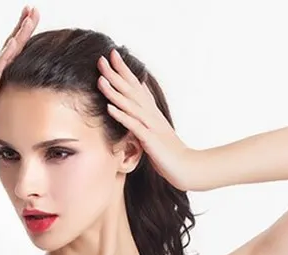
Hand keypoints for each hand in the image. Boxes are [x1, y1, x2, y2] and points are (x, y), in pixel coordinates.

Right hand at [0, 6, 40, 160]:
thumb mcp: (6, 107)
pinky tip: (14, 44)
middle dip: (23, 25)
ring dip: (18, 35)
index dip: (23, 33)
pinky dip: (6, 56)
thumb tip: (30, 97)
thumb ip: (14, 96)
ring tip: (28, 19)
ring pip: (6, 52)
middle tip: (33, 8)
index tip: (33, 16)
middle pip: (10, 44)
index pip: (14, 50)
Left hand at [97, 48, 192, 190]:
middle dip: (116, 74)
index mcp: (152, 112)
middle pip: (131, 90)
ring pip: (130, 104)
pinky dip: (122, 116)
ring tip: (101, 79)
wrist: (186, 166)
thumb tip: (136, 110)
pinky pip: (133, 126)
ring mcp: (151, 125)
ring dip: (115, 92)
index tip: (113, 54)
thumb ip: (145, 119)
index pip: (136, 86)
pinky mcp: (150, 139)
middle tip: (101, 58)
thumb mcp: (155, 132)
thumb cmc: (169, 153)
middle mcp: (151, 114)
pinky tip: (109, 108)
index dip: (124, 70)